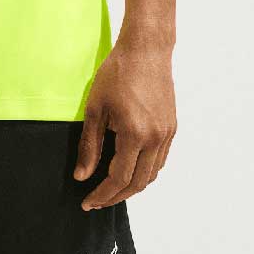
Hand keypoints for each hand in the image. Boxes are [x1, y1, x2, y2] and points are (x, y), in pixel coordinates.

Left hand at [73, 38, 176, 209]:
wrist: (146, 51)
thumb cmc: (117, 74)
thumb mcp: (95, 109)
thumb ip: (89, 146)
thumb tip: (82, 176)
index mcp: (134, 134)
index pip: (118, 178)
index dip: (102, 194)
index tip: (87, 202)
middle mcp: (155, 138)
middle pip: (137, 183)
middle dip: (116, 197)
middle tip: (97, 202)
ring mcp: (167, 134)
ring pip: (151, 175)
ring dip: (132, 187)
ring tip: (111, 190)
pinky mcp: (171, 128)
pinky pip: (160, 160)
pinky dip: (145, 172)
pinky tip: (130, 170)